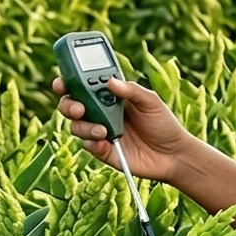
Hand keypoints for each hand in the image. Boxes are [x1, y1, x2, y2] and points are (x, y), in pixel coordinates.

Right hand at [49, 74, 190, 180]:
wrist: (173, 155)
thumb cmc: (163, 123)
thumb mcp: (151, 101)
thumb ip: (131, 90)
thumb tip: (110, 81)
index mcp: (109, 95)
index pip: (82, 85)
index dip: (68, 82)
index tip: (61, 83)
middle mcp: (100, 112)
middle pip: (71, 106)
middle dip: (69, 105)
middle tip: (79, 108)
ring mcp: (100, 132)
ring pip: (76, 127)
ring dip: (84, 127)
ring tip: (102, 130)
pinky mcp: (103, 152)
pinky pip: (88, 146)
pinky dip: (93, 144)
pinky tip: (104, 142)